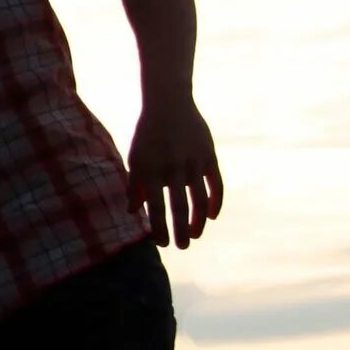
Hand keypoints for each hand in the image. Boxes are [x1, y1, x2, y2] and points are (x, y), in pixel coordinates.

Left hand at [128, 94, 222, 246]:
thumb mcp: (136, 157)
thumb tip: (133, 212)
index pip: (156, 206)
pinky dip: (215, 202)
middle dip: (181, 231)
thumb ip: (135, 185)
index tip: (162, 243)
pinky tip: (210, 216)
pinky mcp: (209, 155)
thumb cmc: (148, 134)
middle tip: (182, 247)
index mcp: (151, 169)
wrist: (169, 103)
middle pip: (180, 207)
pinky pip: (216, 185)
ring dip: (198, 221)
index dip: (160, 227)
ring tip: (195, 235)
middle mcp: (173, 167)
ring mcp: (194, 161)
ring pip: (200, 199)